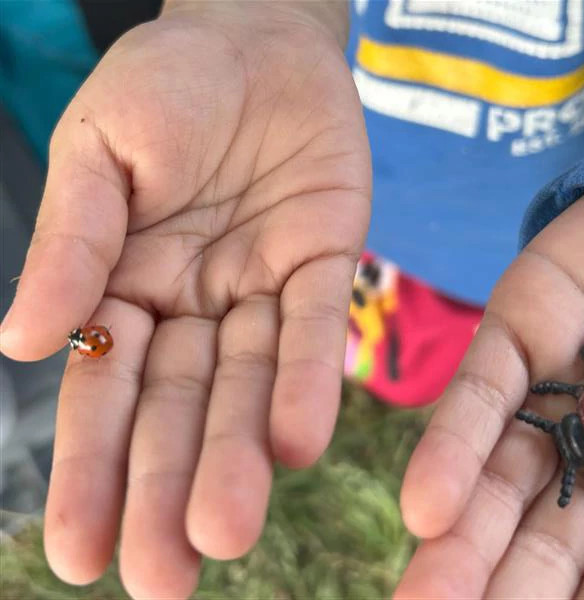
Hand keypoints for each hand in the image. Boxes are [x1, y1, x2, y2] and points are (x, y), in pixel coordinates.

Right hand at [0, 4, 368, 597]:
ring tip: (224, 533)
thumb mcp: (99, 152)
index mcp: (125, 286)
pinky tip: (294, 443)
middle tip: (161, 579)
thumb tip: (22, 343)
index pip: (106, 392)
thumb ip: (74, 245)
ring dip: (235, 458)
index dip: (92, 472)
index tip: (78, 556)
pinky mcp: (323, 263)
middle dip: (166, 491)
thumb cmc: (165, 85)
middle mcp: (193, 305)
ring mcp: (259, 290)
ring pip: (245, 387)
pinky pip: (312, 329)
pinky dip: (304, 383)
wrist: (255, 37)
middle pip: (177, 410)